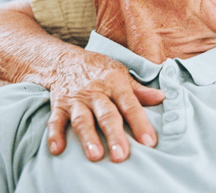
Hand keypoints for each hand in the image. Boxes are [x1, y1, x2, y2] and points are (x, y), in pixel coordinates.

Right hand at [46, 51, 164, 161]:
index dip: (140, 123)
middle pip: (107, 115)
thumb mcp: (122, 73)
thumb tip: (161, 98)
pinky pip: (55, 121)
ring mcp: (76, 100)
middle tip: (121, 155)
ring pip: (82, 119)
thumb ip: (139, 90)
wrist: (65, 60)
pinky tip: (57, 150)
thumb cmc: (99, 70)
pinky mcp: (59, 106)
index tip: (149, 142)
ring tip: (95, 156)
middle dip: (114, 135)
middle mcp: (96, 92)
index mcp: (115, 84)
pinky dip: (54, 135)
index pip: (130, 105)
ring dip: (88, 137)